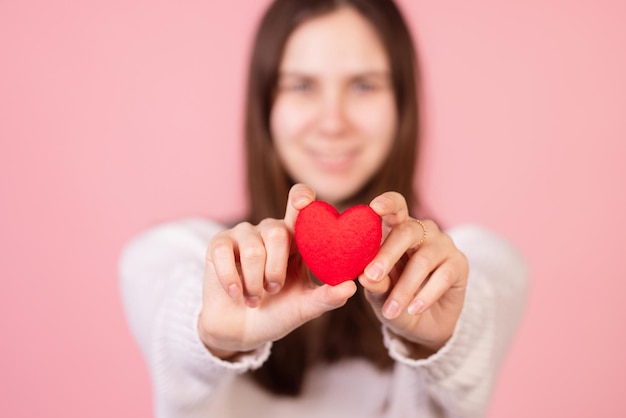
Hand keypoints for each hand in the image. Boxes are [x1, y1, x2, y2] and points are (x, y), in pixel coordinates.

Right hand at [198, 184, 356, 358]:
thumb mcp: (304, 308)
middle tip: (274, 290)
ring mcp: (243, 235)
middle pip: (278, 232)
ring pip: (253, 248)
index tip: (303, 202)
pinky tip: (236, 294)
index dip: (301, 197)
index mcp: (297, 239)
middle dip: (276, 269)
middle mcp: (271, 230)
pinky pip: (223, 253)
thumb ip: (326, 297)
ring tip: (255, 299)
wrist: (241, 331)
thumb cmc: (278, 313)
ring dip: (254, 281)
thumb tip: (351, 287)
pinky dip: (231, 279)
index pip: (300, 204)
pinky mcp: (219, 244)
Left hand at [358, 192, 468, 353]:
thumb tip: (364, 277)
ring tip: (391, 311)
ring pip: (423, 260)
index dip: (387, 204)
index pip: (395, 207)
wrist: (423, 324)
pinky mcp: (459, 263)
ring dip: (405, 288)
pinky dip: (426, 295)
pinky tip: (414, 309)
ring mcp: (443, 245)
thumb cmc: (394, 299)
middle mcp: (422, 231)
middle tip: (371, 276)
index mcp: (397, 228)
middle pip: (406, 232)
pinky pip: (442, 276)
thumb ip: (375, 283)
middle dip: (387, 254)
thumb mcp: (380, 294)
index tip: (374, 208)